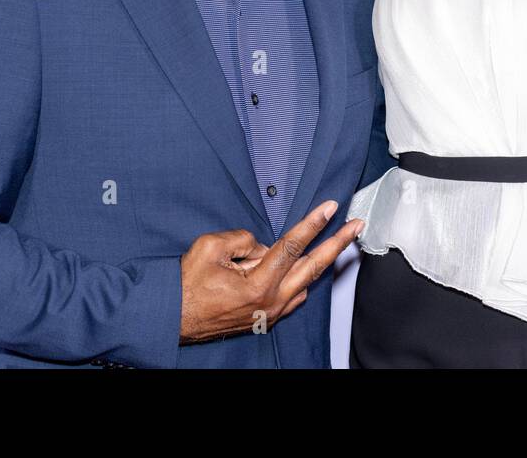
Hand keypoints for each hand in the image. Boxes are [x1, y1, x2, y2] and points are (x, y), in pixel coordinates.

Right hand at [178, 200, 363, 342]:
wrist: (171, 319)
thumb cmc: (186, 286)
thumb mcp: (210, 248)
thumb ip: (243, 238)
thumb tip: (261, 245)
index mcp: (259, 284)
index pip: (293, 246)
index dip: (313, 223)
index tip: (330, 207)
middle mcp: (271, 301)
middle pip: (314, 266)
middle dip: (338, 243)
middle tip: (355, 225)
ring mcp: (270, 313)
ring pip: (304, 281)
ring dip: (317, 260)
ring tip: (333, 240)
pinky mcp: (265, 318)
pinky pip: (292, 294)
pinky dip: (298, 278)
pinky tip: (300, 268)